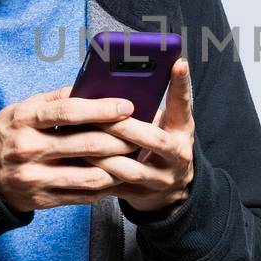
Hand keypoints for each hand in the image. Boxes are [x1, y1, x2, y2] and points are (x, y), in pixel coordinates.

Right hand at [0, 86, 140, 212]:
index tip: (127, 106)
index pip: (69, 112)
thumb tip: (94, 86)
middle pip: (86, 145)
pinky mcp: (42, 200)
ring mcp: (35, 178)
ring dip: (118, 167)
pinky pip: (83, 195)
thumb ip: (56, 99)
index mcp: (25, 120)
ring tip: (133, 157)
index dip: (102, 109)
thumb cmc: (10, 133)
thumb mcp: (23, 109)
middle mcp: (28, 149)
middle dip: (120, 139)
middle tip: (140, 134)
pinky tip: (117, 176)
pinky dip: (105, 186)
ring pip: (90, 175)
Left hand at [89, 58, 196, 215]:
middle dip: (124, 127)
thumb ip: (152, 107)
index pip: (184, 105)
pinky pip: (115, 187)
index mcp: (182, 132)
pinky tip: (76, 164)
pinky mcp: (141, 197)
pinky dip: (95, 175)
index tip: (178, 63)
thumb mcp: (168, 125)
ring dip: (104, 155)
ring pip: (131, 169)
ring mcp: (160, 180)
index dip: (181, 85)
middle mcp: (177, 156)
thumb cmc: (162, 146)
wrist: (172, 191)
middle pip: (154, 139)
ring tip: (81, 140)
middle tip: (100, 114)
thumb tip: (122, 79)